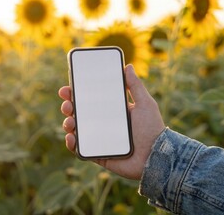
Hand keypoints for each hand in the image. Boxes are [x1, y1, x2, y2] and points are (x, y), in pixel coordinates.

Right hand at [58, 64, 164, 179]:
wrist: (156, 156)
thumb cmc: (152, 129)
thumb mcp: (145, 104)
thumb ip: (136, 86)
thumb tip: (129, 66)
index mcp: (112, 111)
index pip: (90, 99)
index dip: (76, 93)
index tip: (67, 88)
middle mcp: (103, 124)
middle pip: (79, 113)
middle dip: (68, 107)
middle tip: (67, 104)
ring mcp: (99, 139)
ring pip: (76, 129)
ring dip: (68, 123)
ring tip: (70, 122)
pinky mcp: (98, 154)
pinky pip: (80, 149)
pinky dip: (72, 143)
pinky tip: (71, 137)